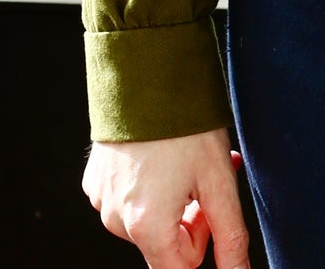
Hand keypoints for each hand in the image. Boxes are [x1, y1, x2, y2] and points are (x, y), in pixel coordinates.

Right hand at [82, 127, 250, 268]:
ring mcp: (101, 201)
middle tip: (203, 175)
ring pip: (144, 222)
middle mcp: (116, 221)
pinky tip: (157, 154)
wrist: (148, 74)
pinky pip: (124, 201)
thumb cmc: (186, 125)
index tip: (208, 203)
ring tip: (182, 159)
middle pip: (162, 244)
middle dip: (187, 216)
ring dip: (168, 200)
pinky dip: (145, 186)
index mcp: (146, 227)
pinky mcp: (94, 182)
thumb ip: (230, 236)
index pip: (180, 268)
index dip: (202, 238)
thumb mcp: (219, 180)